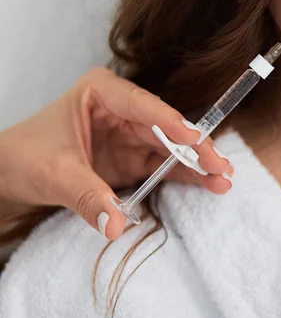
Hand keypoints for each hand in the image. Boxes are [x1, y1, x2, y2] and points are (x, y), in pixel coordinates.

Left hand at [0, 67, 232, 239]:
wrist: (11, 174)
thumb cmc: (25, 157)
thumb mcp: (55, 174)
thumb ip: (88, 196)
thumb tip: (115, 225)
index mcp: (101, 93)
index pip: (141, 105)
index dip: (170, 121)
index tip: (195, 138)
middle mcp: (122, 109)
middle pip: (166, 127)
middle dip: (194, 147)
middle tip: (219, 165)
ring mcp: (132, 134)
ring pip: (172, 147)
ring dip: (197, 163)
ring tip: (223, 178)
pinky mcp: (135, 157)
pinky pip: (165, 166)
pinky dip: (186, 176)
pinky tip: (209, 184)